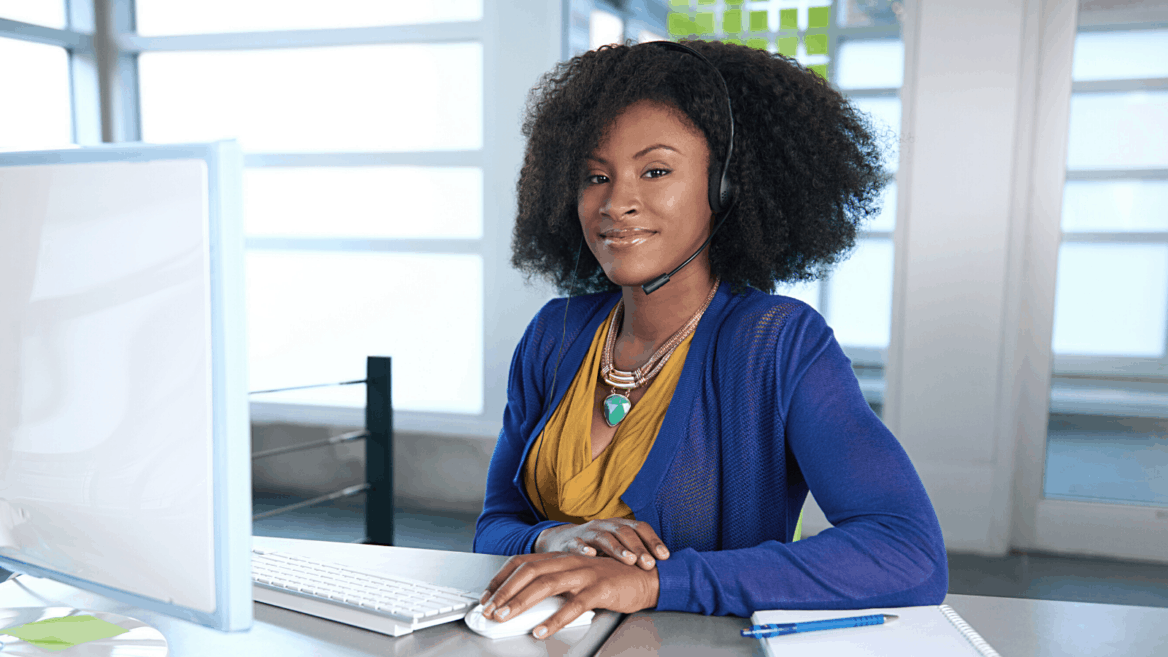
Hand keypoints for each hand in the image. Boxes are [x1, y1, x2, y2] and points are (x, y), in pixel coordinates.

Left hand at [478, 552, 658, 638]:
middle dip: (504, 591)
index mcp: (562, 557)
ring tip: (505, 617)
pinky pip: (574, 605)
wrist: (648, 577)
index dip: (501, 578)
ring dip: (521, 602)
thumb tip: (526, 602)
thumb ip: (556, 584)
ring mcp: (585, 573)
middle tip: (489, 610)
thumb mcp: (578, 577)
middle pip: (529, 571)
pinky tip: (543, 630)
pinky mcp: (601, 588)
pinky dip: (555, 619)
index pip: (522, 562)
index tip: (486, 596)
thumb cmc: (612, 579)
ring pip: (546, 584)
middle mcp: (570, 561)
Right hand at [535, 518, 669, 569]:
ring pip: (603, 537)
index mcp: (619, 525)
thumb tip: (664, 569)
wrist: (562, 542)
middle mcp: (605, 525)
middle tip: (649, 564)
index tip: (665, 557)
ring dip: (618, 548)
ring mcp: (587, 533)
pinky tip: (591, 556)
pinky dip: (583, 549)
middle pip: (624, 532)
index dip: (653, 540)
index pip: (640, 528)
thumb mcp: (617, 547)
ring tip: (629, 560)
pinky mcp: (569, 542)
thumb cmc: (597, 549)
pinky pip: (576, 544)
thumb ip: (635, 554)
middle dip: (638, 548)